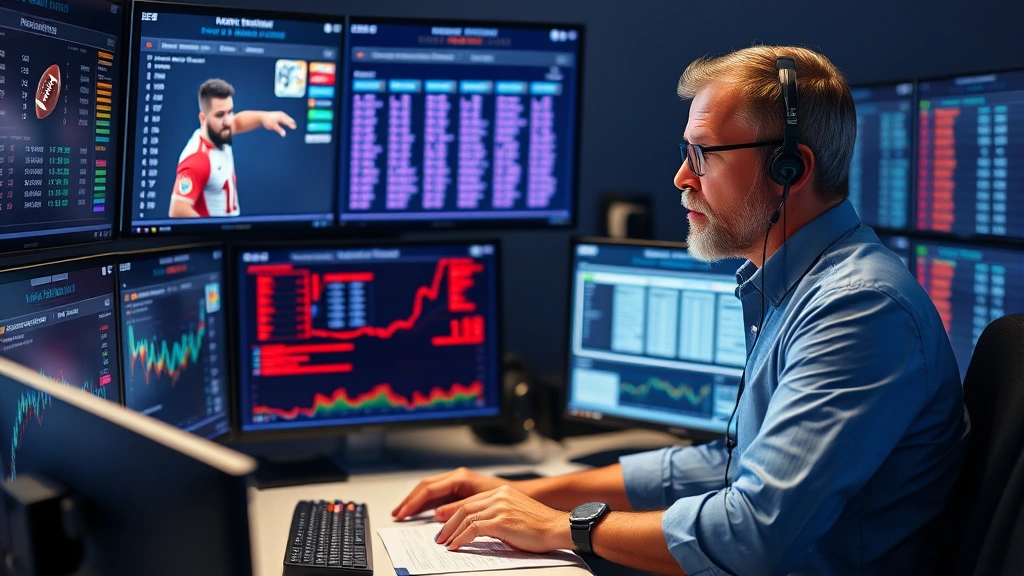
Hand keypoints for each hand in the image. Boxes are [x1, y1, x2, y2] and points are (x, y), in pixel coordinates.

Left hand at [262, 111, 296, 135]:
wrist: (262, 117)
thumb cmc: (267, 121)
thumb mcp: (273, 126)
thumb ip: (279, 130)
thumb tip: (284, 134)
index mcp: (281, 116)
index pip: (289, 121)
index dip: (292, 125)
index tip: (295, 128)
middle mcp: (283, 115)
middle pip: (290, 120)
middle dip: (293, 124)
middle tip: (296, 129)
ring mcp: (282, 116)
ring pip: (289, 120)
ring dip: (291, 124)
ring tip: (294, 129)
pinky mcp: (281, 118)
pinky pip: (287, 121)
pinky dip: (288, 124)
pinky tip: (290, 127)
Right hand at [392, 467, 507, 520]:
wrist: (521, 495)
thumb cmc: (505, 497)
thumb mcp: (478, 503)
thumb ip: (457, 508)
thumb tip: (437, 515)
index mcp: (459, 478)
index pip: (429, 489)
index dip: (414, 502)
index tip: (403, 514)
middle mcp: (457, 477)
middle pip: (425, 487)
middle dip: (410, 501)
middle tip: (397, 514)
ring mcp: (457, 482)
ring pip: (429, 489)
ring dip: (415, 501)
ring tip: (403, 513)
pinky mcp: (459, 489)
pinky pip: (437, 494)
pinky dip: (426, 503)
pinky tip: (419, 512)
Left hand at [435, 486, 570, 552]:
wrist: (557, 527)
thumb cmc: (540, 525)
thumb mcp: (515, 513)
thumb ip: (497, 514)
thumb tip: (478, 527)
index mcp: (502, 492)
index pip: (470, 501)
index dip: (454, 513)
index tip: (444, 524)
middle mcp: (499, 496)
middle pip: (464, 507)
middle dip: (448, 523)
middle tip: (439, 536)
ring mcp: (500, 507)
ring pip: (466, 517)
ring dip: (451, 532)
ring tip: (444, 543)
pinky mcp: (501, 521)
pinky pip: (473, 529)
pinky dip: (461, 538)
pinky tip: (456, 546)